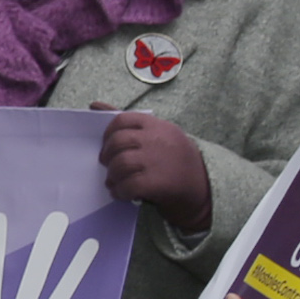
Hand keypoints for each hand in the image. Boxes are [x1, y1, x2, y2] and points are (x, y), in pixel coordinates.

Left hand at [100, 111, 211, 233]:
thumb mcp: (158, 134)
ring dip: (112, 176)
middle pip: (118, 142)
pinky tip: (122, 193)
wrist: (205, 187)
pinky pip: (127, 185)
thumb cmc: (174, 159)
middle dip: (107, 155)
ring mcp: (158, 160)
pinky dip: (119, 191)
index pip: (123, 119)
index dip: (108, 134)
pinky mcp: (157, 182)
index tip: (107, 145)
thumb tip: (94, 105)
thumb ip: (128, 122)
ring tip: (115, 182)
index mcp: (158, 125)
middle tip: (108, 165)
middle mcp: (158, 139)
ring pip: (120, 164)